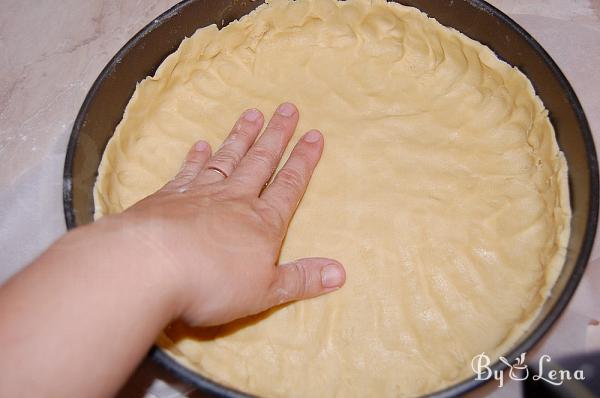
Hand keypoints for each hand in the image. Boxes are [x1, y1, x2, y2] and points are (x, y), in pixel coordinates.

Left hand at [120, 103, 345, 325]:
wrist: (150, 267)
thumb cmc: (212, 283)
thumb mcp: (266, 291)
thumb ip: (301, 279)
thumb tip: (340, 273)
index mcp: (262, 223)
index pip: (289, 186)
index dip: (304, 161)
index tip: (314, 135)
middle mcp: (235, 200)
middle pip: (260, 162)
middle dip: (277, 136)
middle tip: (288, 108)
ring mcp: (200, 194)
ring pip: (228, 158)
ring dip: (242, 136)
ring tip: (253, 114)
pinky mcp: (169, 197)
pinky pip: (189, 171)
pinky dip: (196, 157)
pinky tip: (201, 145)